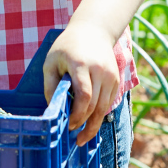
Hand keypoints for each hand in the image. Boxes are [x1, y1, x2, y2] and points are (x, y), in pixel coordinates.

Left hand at [43, 20, 119, 144]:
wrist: (93, 30)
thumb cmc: (67, 47)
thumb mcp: (51, 62)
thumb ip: (50, 85)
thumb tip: (54, 110)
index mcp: (81, 64)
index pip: (84, 96)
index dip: (77, 115)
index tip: (68, 125)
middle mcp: (100, 71)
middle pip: (95, 105)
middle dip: (84, 124)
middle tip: (73, 135)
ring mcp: (111, 76)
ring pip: (104, 108)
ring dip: (94, 125)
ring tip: (82, 138)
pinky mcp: (116, 80)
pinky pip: (108, 103)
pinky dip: (99, 115)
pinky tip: (90, 123)